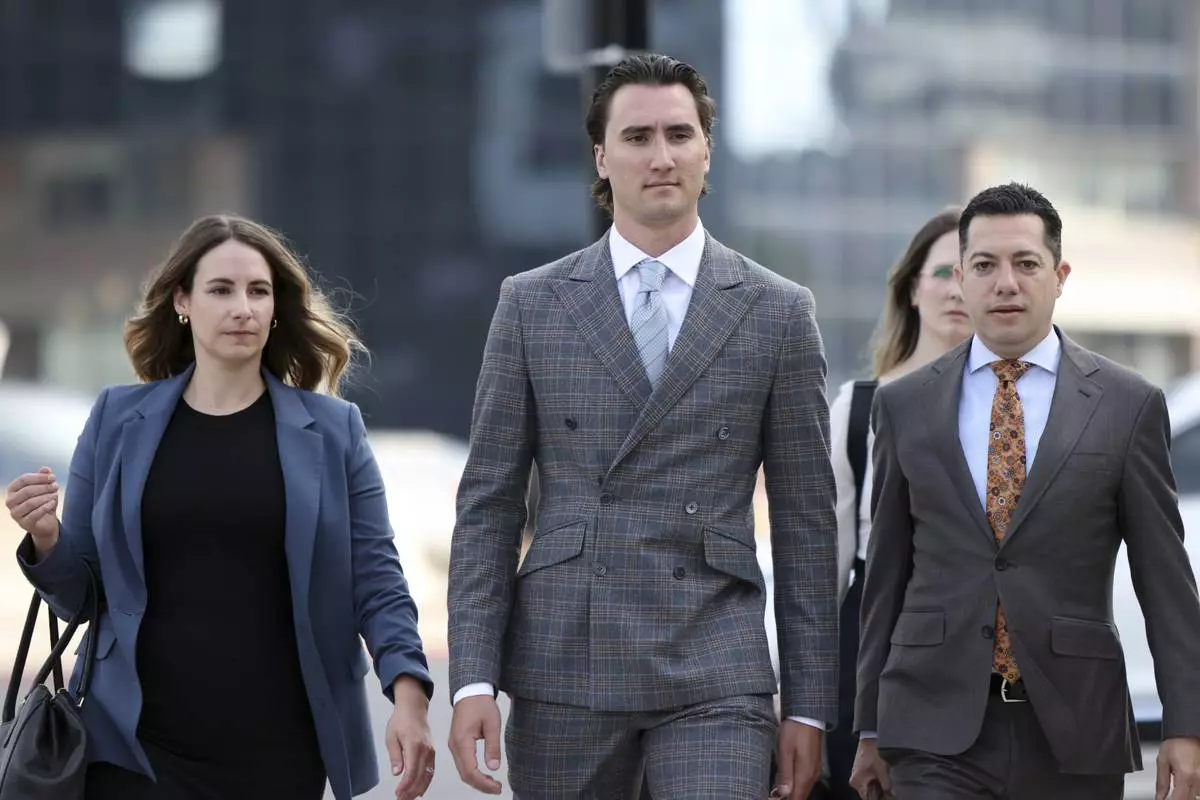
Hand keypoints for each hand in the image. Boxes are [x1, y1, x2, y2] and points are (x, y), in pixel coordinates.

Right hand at [5, 469, 60, 541]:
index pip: (23, 480)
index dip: (39, 477)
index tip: (53, 477)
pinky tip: (53, 503)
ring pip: (30, 503)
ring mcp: (15, 513)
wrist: (46, 522)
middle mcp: (10, 501)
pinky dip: (45, 507)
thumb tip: (46, 468)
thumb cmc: (43, 502)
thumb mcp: (45, 488)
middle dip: (44, 487)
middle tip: (56, 486)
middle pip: (27, 491)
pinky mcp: (23, 523)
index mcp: (12, 490)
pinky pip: (34, 514)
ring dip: (45, 497)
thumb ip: (44, 477)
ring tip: (56, 494)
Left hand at [386, 677, 434, 799]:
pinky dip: (426, 782)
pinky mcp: (432, 752)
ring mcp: (431, 751)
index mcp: (414, 745)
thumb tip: (397, 773)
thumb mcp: (391, 737)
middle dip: (411, 791)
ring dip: (418, 789)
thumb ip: (395, 756)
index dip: (405, 786)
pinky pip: (431, 770)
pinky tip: (420, 790)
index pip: (411, 771)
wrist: (414, 708)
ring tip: (409, 798)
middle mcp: (425, 749)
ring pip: (427, 775)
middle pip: (420, 776)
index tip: (398, 793)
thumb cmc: (401, 720)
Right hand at [449, 695, 502, 794]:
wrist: (470, 691)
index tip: (497, 787)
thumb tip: (494, 768)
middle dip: (481, 785)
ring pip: (463, 771)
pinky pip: (462, 764)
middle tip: (497, 789)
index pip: (470, 771)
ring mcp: (454, 745)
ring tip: (493, 784)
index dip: (483, 783)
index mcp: (462, 741)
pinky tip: (485, 774)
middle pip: (465, 774)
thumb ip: (493, 746)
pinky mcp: (456, 744)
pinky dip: (473, 773)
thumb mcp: (492, 724)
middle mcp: (454, 746)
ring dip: (477, 780)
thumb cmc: (481, 704)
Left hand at [771, 720, 821, 798]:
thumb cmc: (794, 732)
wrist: (807, 716)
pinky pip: (805, 783)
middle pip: (800, 796)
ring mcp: (814, 771)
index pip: (796, 799)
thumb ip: (785, 774)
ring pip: (803, 790)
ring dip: (792, 794)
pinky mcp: (813, 766)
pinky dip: (796, 787)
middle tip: (774, 795)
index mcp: (805, 775)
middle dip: (788, 799)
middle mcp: (812, 776)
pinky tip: (787, 784)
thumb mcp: (785, 751)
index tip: (774, 798)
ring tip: (777, 792)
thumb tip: (783, 795)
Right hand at [849, 738, 891, 799]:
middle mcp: (854, 780)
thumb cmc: (872, 755)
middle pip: (867, 792)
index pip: (867, 797)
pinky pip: (866, 780)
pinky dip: (873, 780)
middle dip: (877, 792)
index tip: (885, 796)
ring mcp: (855, 775)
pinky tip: (880, 778)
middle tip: (887, 791)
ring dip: (875, 786)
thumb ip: (886, 785)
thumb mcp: (882, 771)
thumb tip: (890, 793)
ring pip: (867, 786)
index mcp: (857, 782)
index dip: (877, 797)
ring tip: (884, 783)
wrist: (868, 741)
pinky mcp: (859, 770)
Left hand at [1156, 736, 1199, 799]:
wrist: (1191, 733)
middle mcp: (1198, 780)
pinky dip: (1194, 790)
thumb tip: (1159, 797)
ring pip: (1196, 796)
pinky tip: (1187, 782)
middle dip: (1178, 797)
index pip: (1179, 799)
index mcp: (1185, 775)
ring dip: (1186, 794)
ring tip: (1181, 782)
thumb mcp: (1163, 760)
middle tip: (1172, 790)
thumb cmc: (1177, 743)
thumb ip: (1161, 781)